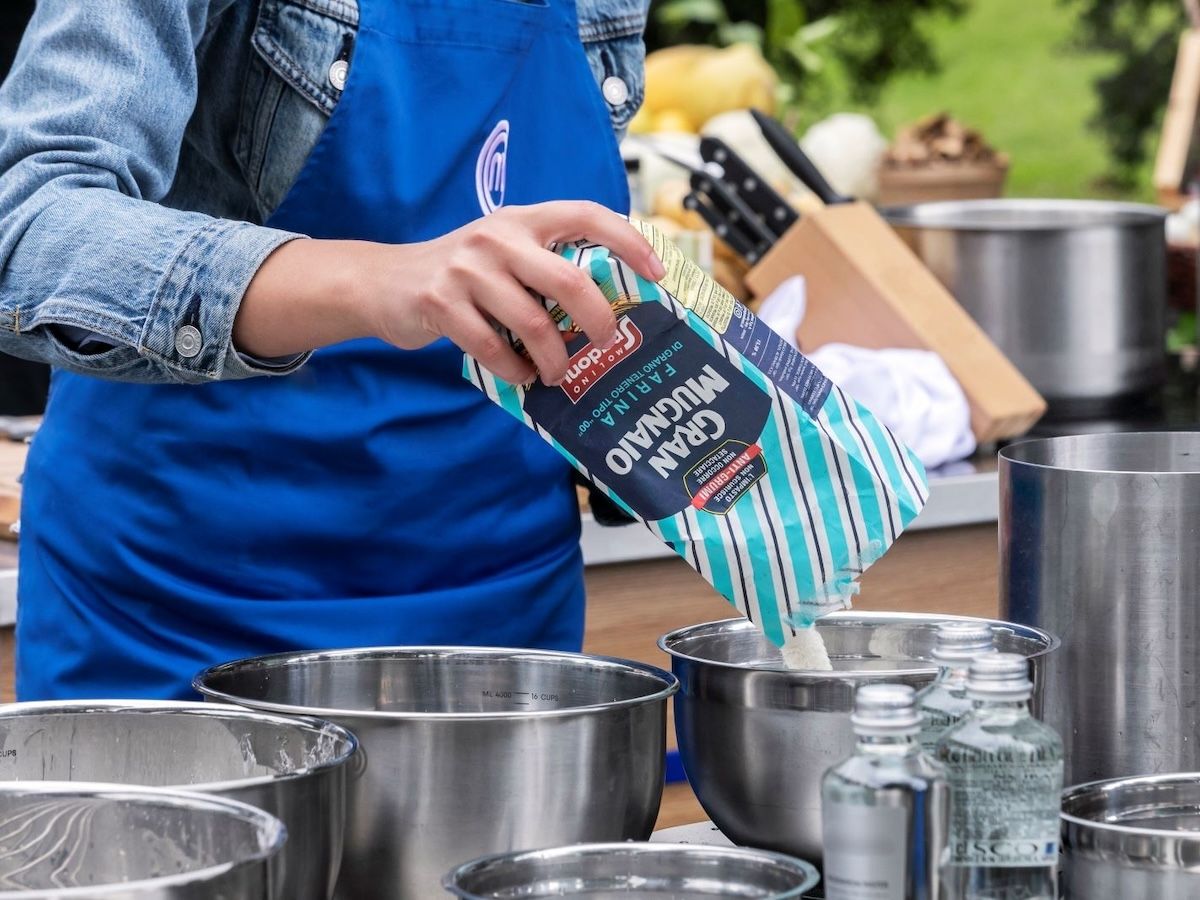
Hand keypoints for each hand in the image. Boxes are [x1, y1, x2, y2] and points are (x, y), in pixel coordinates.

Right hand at [237, 202, 664, 384]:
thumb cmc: (464, 275)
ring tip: (557, 374)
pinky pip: (493, 348)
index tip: (656, 272)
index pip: (586, 214)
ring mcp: (467, 269)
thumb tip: (611, 305)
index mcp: (523, 219)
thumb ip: (547, 265)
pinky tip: (519, 376)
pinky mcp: (440, 303)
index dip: (627, 240)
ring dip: (554, 359)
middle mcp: (497, 236)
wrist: (385, 282)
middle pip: (567, 280)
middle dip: (595, 321)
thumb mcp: (506, 253)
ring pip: (532, 323)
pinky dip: (514, 371)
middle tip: (605, 343)